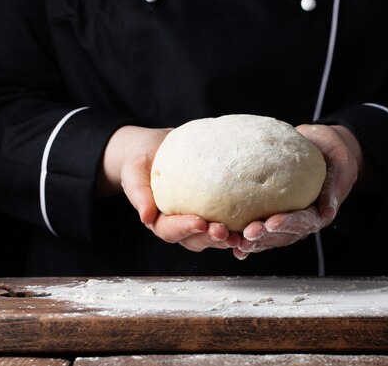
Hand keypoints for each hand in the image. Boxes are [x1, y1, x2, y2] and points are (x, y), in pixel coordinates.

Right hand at [97, 126, 240, 251]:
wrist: (157, 147)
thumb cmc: (142, 159)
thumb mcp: (134, 170)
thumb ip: (138, 192)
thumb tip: (146, 217)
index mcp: (158, 220)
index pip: (169, 231)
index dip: (184, 229)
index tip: (199, 222)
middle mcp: (179, 225)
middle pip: (194, 240)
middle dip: (210, 238)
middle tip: (225, 231)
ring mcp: (197, 221)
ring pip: (212, 238)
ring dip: (227, 239)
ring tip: (242, 234)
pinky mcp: (213, 212)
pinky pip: (226, 223)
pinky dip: (239, 227)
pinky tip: (254, 222)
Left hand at [233, 124, 362, 259]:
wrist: (323, 147)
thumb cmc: (333, 153)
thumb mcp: (341, 164)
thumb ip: (334, 185)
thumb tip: (328, 210)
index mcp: (320, 213)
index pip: (304, 222)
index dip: (288, 224)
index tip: (271, 223)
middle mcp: (302, 221)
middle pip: (283, 235)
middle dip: (265, 237)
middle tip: (247, 234)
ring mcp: (287, 220)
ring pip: (269, 237)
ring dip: (252, 241)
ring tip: (234, 241)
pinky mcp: (274, 213)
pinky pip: (260, 227)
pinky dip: (244, 235)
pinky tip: (229, 239)